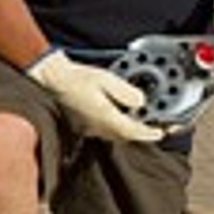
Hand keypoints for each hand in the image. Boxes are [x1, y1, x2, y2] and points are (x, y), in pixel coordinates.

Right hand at [25, 49, 164, 143]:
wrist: (53, 79)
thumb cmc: (75, 78)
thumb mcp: (106, 79)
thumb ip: (126, 92)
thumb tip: (140, 101)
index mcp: (105, 117)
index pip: (133, 131)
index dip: (149, 133)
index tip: (160, 132)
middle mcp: (98, 127)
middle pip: (125, 136)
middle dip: (140, 132)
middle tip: (153, 126)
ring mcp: (89, 128)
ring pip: (115, 134)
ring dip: (129, 129)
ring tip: (138, 119)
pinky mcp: (83, 126)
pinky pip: (105, 131)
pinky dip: (116, 126)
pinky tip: (118, 116)